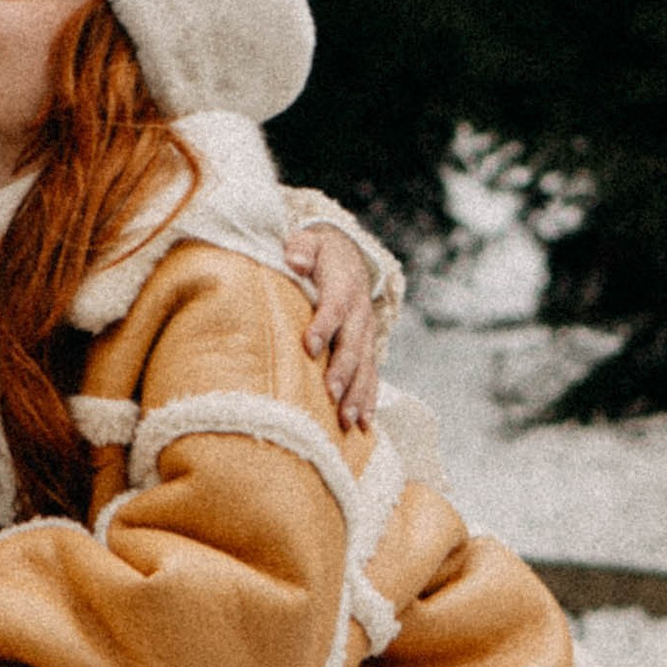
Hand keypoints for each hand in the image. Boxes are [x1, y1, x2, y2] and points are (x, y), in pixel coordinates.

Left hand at [287, 224, 378, 430]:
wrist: (347, 257)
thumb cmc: (318, 253)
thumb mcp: (309, 240)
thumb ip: (301, 248)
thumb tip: (295, 259)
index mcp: (344, 285)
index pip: (335, 306)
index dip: (324, 325)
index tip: (309, 346)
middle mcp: (360, 313)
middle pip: (353, 344)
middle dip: (344, 370)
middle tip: (332, 394)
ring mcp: (365, 334)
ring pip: (365, 366)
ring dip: (357, 394)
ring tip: (347, 420)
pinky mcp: (366, 350)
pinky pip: (371, 377)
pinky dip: (368, 401)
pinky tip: (363, 426)